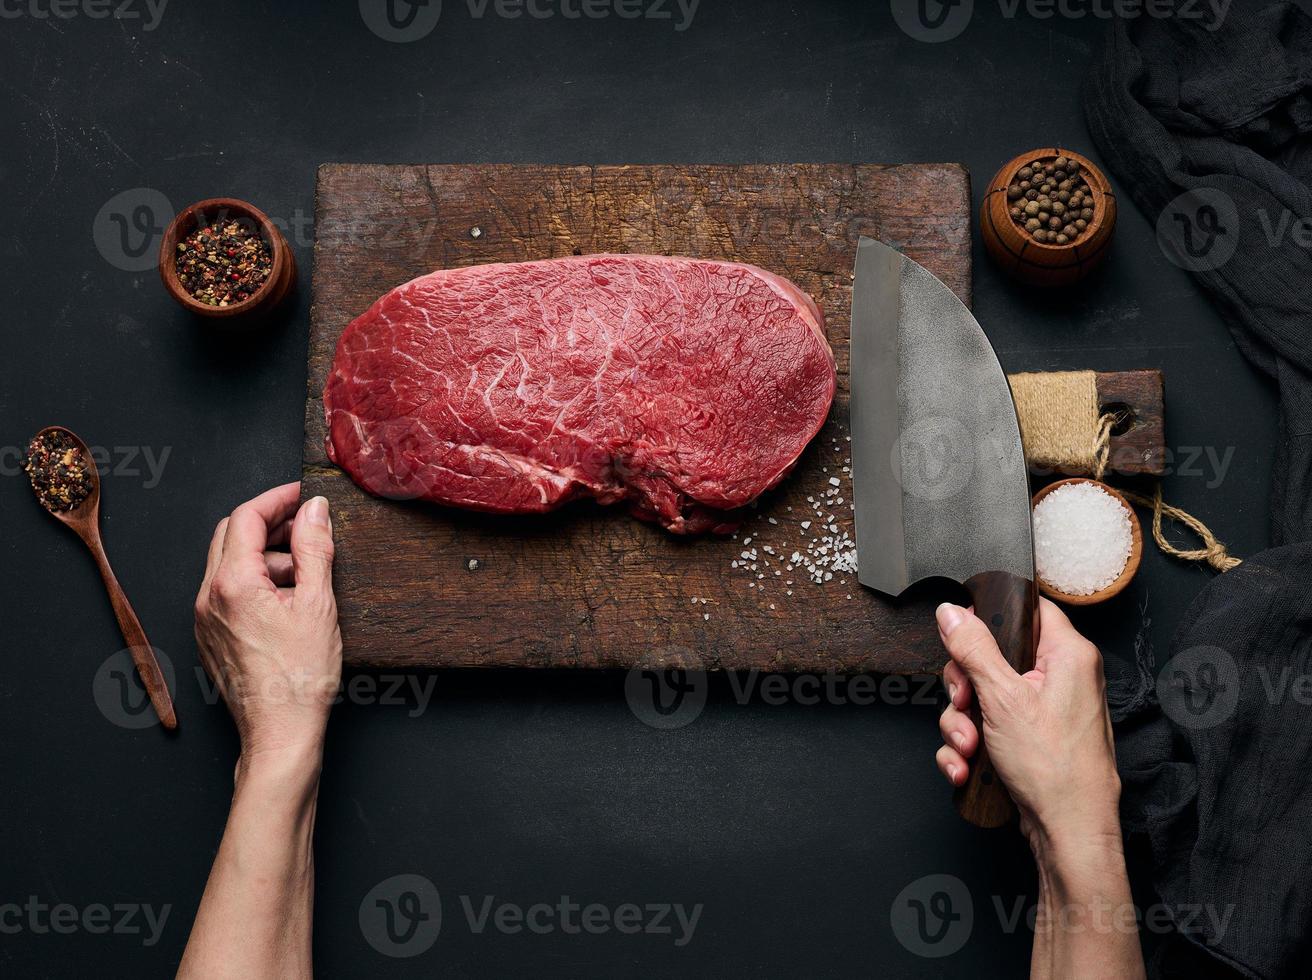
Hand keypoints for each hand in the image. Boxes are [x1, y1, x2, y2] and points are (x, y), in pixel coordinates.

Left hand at [194, 482, 341, 765]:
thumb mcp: (318, 604)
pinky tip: (290, 600)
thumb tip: (315, 510)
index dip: (278, 499)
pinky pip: (228, 592)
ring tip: (307, 573)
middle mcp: (208, 597)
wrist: (280, 733)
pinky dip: (257, 582)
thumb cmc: (301, 677)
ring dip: (267, 556)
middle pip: (231, 536)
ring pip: (229, 564)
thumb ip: (315, 549)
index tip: (305, 496)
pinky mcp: (211, 637)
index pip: (247, 517)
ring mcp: (205, 619)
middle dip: (270, 524)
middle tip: (308, 526)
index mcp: (232, 584)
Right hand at [934, 598, 1120, 853]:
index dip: (991, 615)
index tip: (963, 634)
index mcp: (1067, 655)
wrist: (1067, 832)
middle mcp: (1060, 678)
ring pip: (983, 697)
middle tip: (963, 703)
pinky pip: (987, 728)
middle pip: (993, 656)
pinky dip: (969, 747)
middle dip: (964, 687)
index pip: (1028, 608)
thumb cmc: (1055, 768)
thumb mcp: (1003, 698)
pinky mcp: (1028, 739)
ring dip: (961, 724)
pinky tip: (966, 768)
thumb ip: (974, 649)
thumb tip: (952, 612)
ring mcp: (1043, 710)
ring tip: (967, 748)